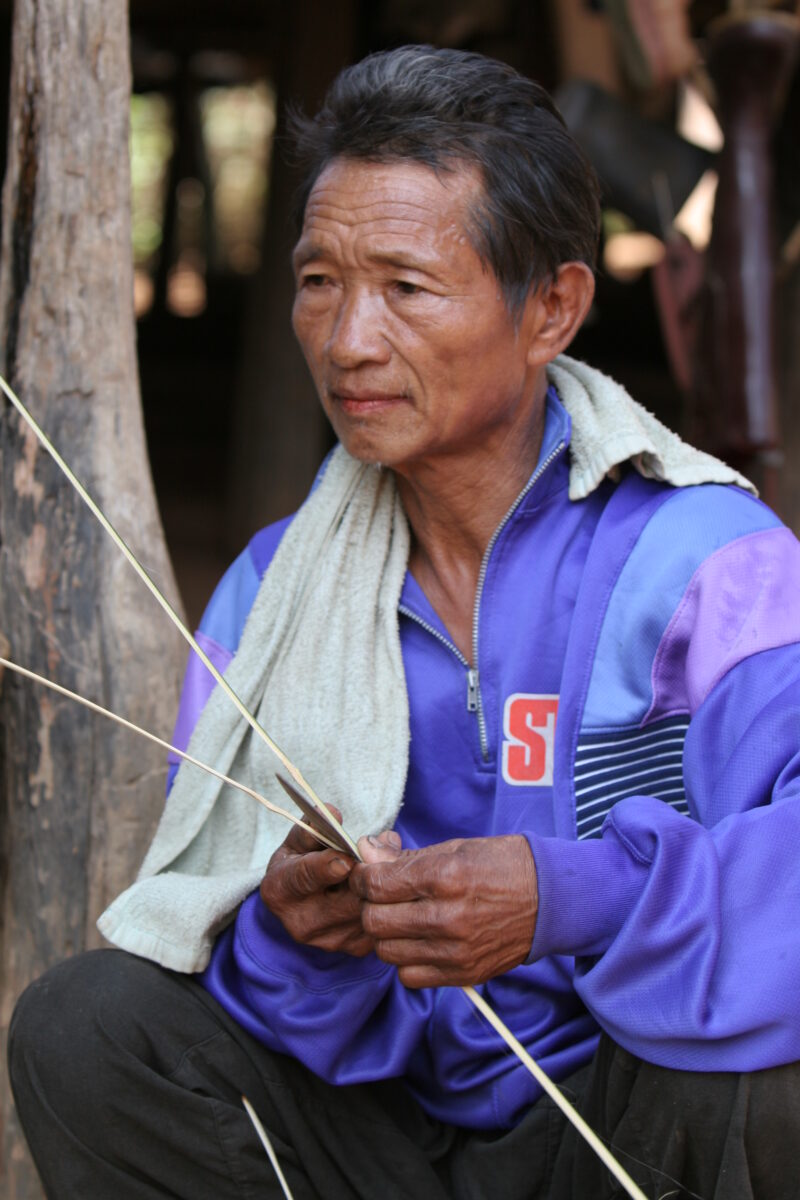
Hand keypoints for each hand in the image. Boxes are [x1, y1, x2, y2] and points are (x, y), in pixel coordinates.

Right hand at [260, 807, 380, 956]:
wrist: (304, 903)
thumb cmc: (302, 861)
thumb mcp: (300, 839)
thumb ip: (315, 824)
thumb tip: (332, 813)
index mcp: (280, 890)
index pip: (303, 878)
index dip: (326, 867)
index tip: (346, 857)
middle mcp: (302, 922)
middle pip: (344, 898)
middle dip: (366, 872)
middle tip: (382, 849)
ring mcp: (331, 940)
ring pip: (368, 909)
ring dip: (384, 884)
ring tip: (388, 860)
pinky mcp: (356, 948)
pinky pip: (383, 921)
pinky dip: (391, 899)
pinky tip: (392, 883)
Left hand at [349, 835, 537, 986]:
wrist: (551, 899)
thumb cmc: (504, 866)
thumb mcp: (456, 849)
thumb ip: (406, 858)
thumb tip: (366, 852)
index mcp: (447, 876)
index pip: (377, 884)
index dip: (362, 877)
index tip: (367, 874)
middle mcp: (449, 917)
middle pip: (375, 920)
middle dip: (369, 905)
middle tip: (381, 896)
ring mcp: (456, 950)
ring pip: (387, 951)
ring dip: (385, 934)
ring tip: (400, 918)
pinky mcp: (463, 974)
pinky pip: (410, 976)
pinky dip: (406, 959)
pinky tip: (418, 941)